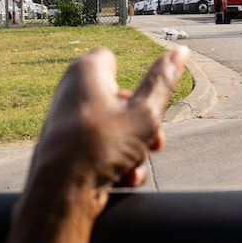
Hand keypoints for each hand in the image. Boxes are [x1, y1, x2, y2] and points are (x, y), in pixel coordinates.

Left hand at [2, 45, 188, 242]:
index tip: (144, 102)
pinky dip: (114, 161)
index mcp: (85, 71)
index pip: (111, 59)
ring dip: (132, 149)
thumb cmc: (101, 145)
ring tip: (135, 166)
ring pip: (112, 128)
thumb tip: (180, 50)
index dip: (131, 79)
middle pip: (118, 100)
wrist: (61, 192)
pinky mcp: (67, 147)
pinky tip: (124, 178)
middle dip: (141, 125)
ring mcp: (67, 120)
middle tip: (154, 142)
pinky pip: (98, 147)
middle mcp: (71, 91)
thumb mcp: (145, 113)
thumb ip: (163, 81)